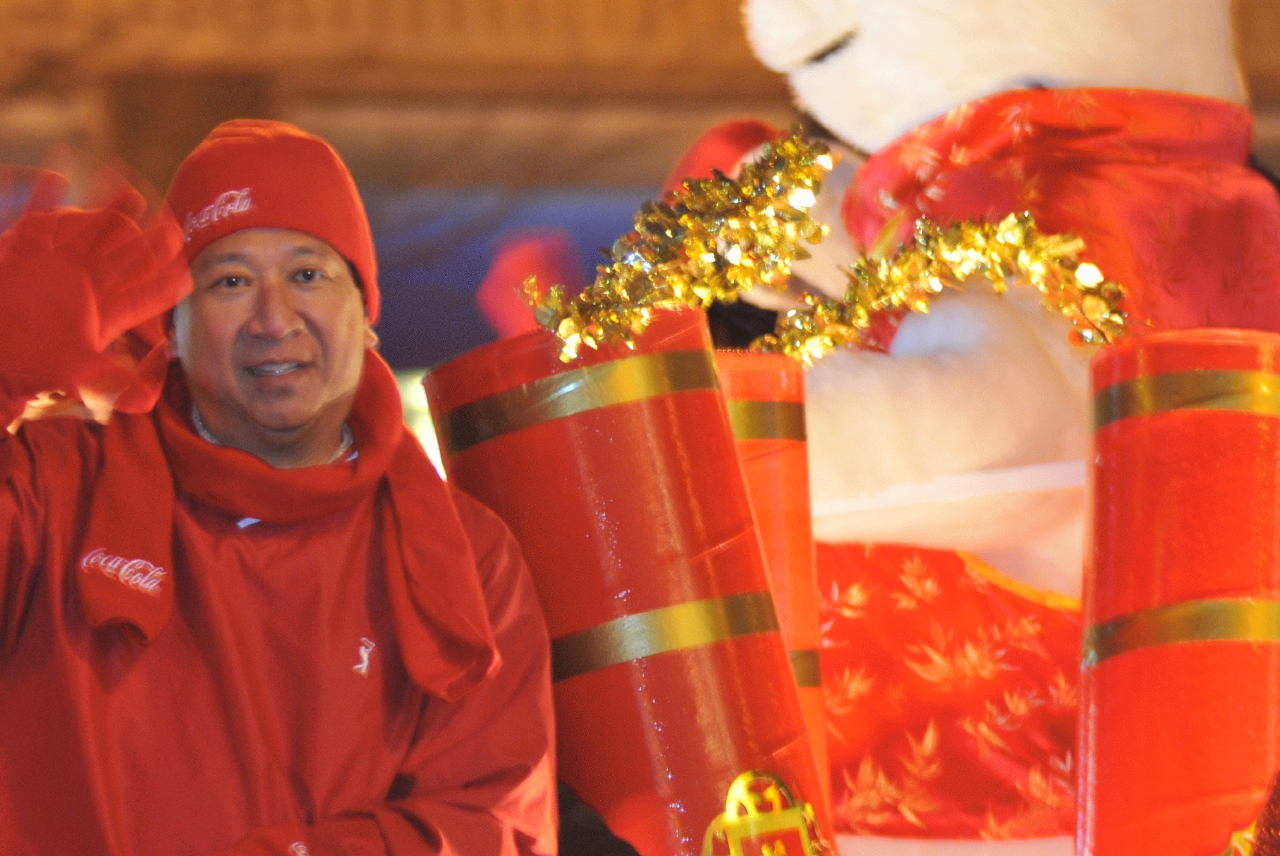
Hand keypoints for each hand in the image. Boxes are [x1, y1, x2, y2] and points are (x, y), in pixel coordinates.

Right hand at [0, 172, 189, 419]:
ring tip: (131, 192)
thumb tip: (165, 360)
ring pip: (92, 232)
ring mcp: (59, 265)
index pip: (149, 289)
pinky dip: (44, 194)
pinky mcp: (25, 253)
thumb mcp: (86, 379)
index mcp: (108, 309)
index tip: (186, 264)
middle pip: (129, 254)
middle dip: (151, 239)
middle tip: (170, 223)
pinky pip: (37, 217)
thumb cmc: (36, 371)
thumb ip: (128, 385)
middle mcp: (89, 283)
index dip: (170, 277)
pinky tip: (56, 173)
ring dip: (109, 211)